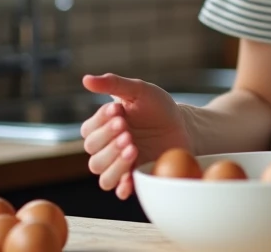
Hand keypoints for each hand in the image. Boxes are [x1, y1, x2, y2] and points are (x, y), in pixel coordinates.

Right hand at [80, 73, 191, 199]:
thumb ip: (114, 84)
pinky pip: (120, 191)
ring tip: (132, 147)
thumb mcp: (139, 90)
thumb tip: (86, 79)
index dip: (100, 121)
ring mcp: (121, 165)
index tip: (118, 110)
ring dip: (114, 162)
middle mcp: (108, 148)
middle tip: (127, 129)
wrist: (184, 125)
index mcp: (104, 127)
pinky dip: (122, 187)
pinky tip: (130, 177)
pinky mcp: (135, 178)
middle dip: (108, 141)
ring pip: (102, 175)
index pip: (88, 130)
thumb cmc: (158, 107)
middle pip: (93, 153)